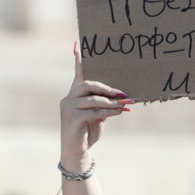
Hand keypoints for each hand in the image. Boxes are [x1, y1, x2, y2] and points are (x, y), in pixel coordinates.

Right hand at [59, 42, 130, 165]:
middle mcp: (69, 98)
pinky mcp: (72, 118)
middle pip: (88, 84)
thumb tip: (122, 98)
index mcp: (74, 94)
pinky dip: (109, 111)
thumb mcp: (98, 115)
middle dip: (107, 87)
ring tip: (125, 104)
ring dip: (112, 102)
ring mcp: (69, 108)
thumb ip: (104, 104)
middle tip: (123, 93)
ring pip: (93, 99)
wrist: (77, 152)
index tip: (77, 43)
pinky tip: (120, 112)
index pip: (77, 73)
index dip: (78, 59)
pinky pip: (94, 111)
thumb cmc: (88, 132)